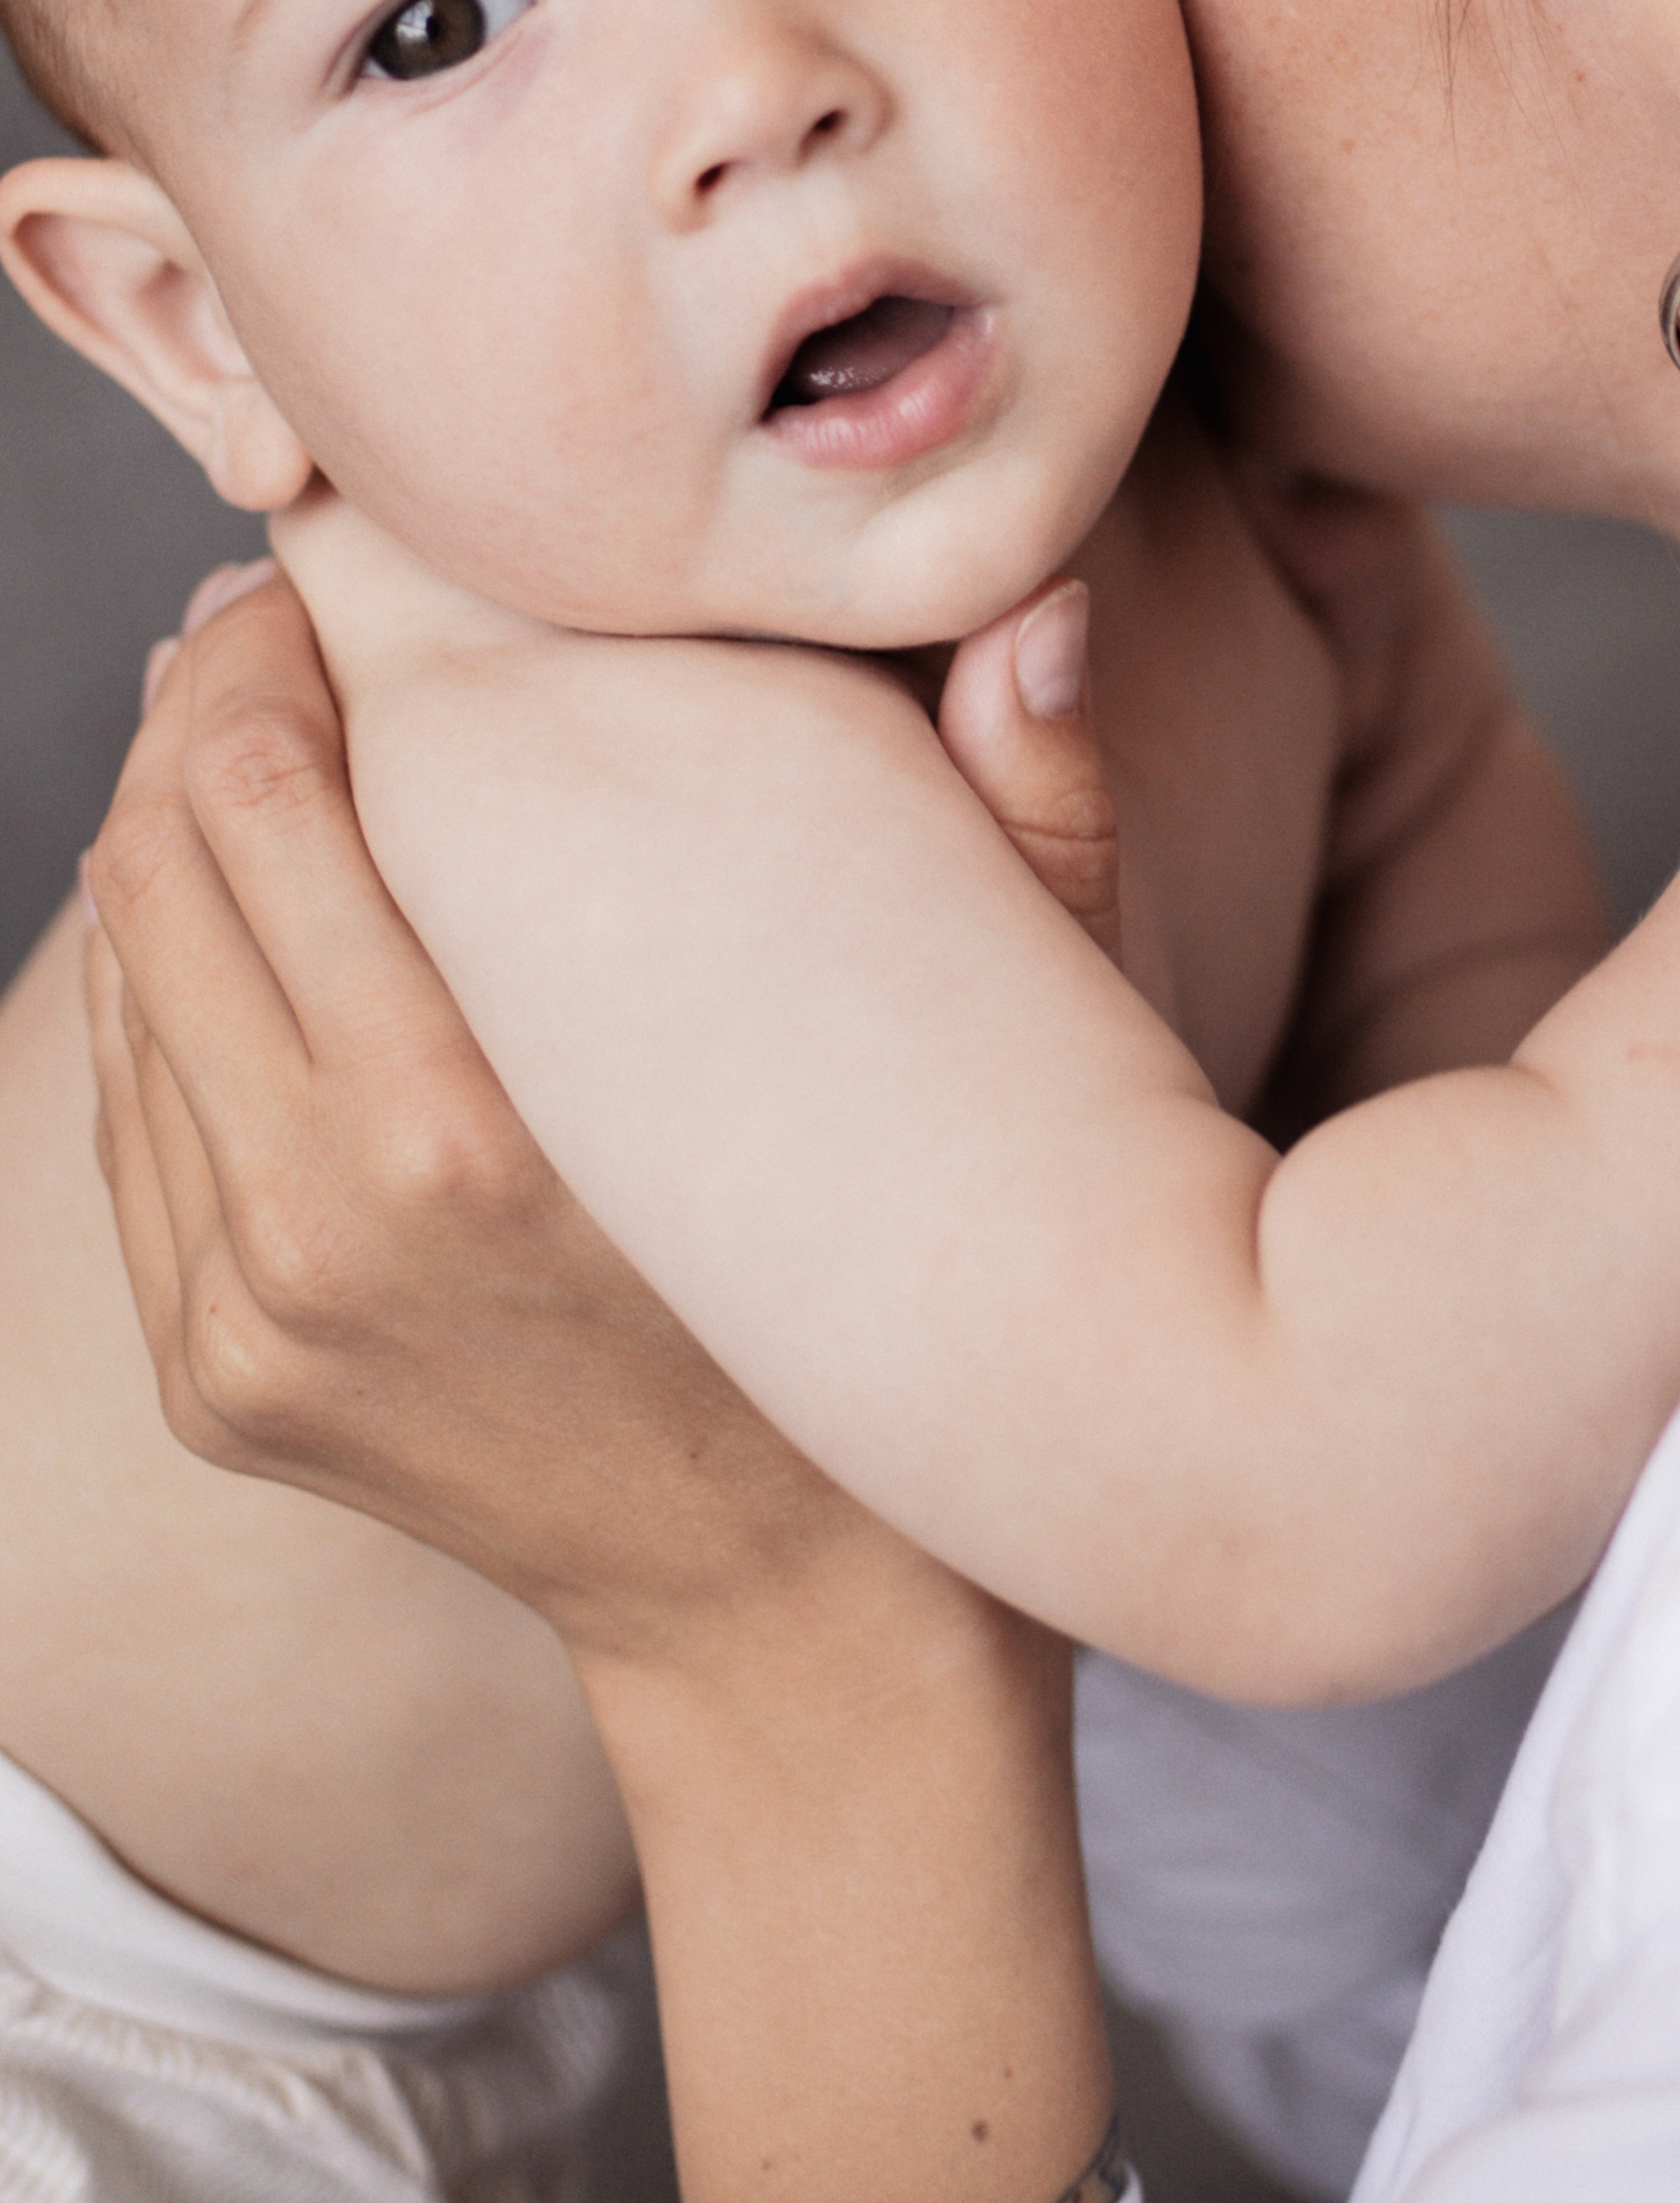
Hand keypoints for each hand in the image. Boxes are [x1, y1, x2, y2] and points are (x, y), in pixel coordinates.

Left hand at [87, 566, 1119, 2202]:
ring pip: (120, 971)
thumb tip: (1033, 584)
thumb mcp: (1015, 1066)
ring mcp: (244, 1316)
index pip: (268, 788)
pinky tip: (260, 911)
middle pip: (160, 855)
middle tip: (296, 620)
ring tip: (270, 735)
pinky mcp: (216, 1374)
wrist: (804, 1639)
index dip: (278, 631)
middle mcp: (321, 1226)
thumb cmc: (917, 1317)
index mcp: (477, 1136)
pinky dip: (169, 978)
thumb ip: (1035, 811)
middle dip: (210, 696)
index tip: (341, 563)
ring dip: (174, 824)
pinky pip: (132, 1108)